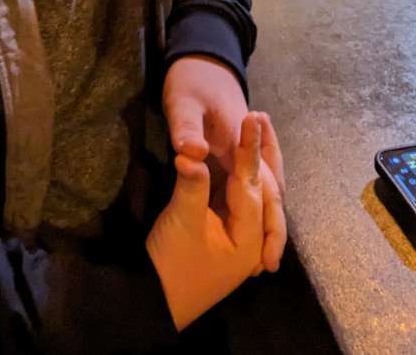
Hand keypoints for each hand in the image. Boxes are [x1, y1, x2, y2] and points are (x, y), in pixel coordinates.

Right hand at [147, 113, 266, 329]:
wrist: (153, 299)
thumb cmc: (171, 263)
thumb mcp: (182, 220)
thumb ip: (193, 183)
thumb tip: (192, 150)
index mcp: (250, 236)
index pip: (252, 183)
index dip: (249, 148)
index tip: (249, 116)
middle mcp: (252, 238)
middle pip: (262, 188)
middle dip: (260, 153)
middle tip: (257, 116)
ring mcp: (240, 238)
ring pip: (252, 193)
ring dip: (252, 163)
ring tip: (254, 128)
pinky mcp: (225, 235)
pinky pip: (239, 200)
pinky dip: (239, 177)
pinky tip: (237, 159)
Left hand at [164, 56, 286, 270]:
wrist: (200, 58)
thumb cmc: (190, 80)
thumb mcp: (182, 102)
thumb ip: (186, 128)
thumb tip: (190, 154)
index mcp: (242, 143)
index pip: (264, 188)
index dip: (267, 224)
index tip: (265, 257)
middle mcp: (248, 152)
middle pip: (270, 195)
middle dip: (271, 230)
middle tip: (265, 267)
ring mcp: (241, 154)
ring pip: (262, 192)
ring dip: (264, 221)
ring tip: (258, 259)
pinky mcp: (231, 156)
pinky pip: (246, 187)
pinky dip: (249, 208)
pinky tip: (240, 230)